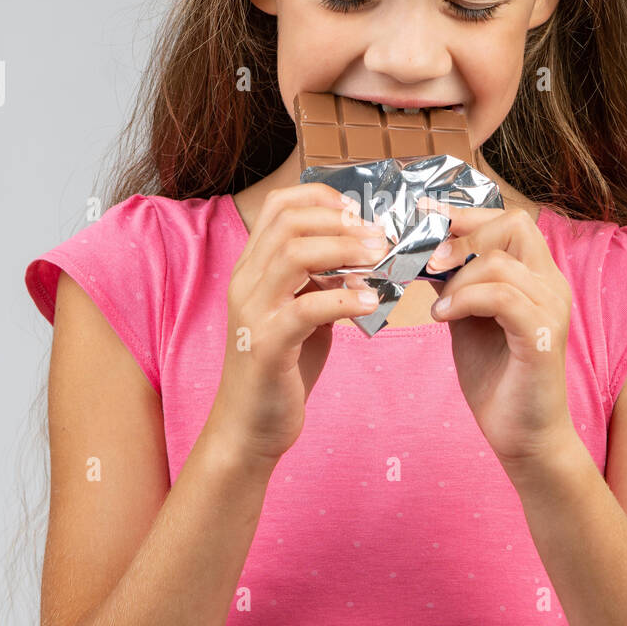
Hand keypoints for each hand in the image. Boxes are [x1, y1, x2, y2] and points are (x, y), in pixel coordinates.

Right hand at [206, 184, 387, 466]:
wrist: (249, 427)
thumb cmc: (281, 369)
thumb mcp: (302, 313)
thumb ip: (322, 282)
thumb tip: (365, 255)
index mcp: (252, 269)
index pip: (278, 207)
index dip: (321, 198)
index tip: (358, 211)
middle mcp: (246, 283)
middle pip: (289, 224)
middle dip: (340, 222)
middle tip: (379, 236)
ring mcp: (253, 313)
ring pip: (294, 257)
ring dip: (345, 251)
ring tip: (380, 259)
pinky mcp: (266, 346)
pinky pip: (306, 309)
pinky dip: (345, 299)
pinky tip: (373, 301)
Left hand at [419, 198, 581, 474]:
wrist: (523, 436)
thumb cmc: (497, 377)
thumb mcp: (466, 317)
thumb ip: (455, 282)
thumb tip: (423, 250)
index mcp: (536, 276)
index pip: (510, 220)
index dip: (466, 216)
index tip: (424, 222)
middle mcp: (551, 285)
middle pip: (514, 224)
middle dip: (463, 235)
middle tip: (428, 261)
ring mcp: (550, 310)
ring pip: (500, 262)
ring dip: (458, 277)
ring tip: (438, 306)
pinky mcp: (541, 338)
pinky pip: (502, 297)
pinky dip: (466, 300)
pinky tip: (444, 317)